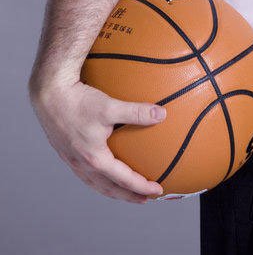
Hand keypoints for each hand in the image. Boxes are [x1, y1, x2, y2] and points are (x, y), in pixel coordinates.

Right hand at [29, 78, 166, 202]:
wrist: (49, 95)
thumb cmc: (79, 101)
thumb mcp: (110, 106)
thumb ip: (137, 112)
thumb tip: (162, 114)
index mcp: (94, 158)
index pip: (123, 179)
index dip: (142, 187)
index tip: (158, 191)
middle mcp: (82, 164)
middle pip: (109, 189)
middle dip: (128, 196)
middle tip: (145, 199)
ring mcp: (73, 160)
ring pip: (96, 184)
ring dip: (113, 190)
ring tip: (126, 191)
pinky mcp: (67, 152)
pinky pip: (86, 174)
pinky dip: (100, 180)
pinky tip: (105, 170)